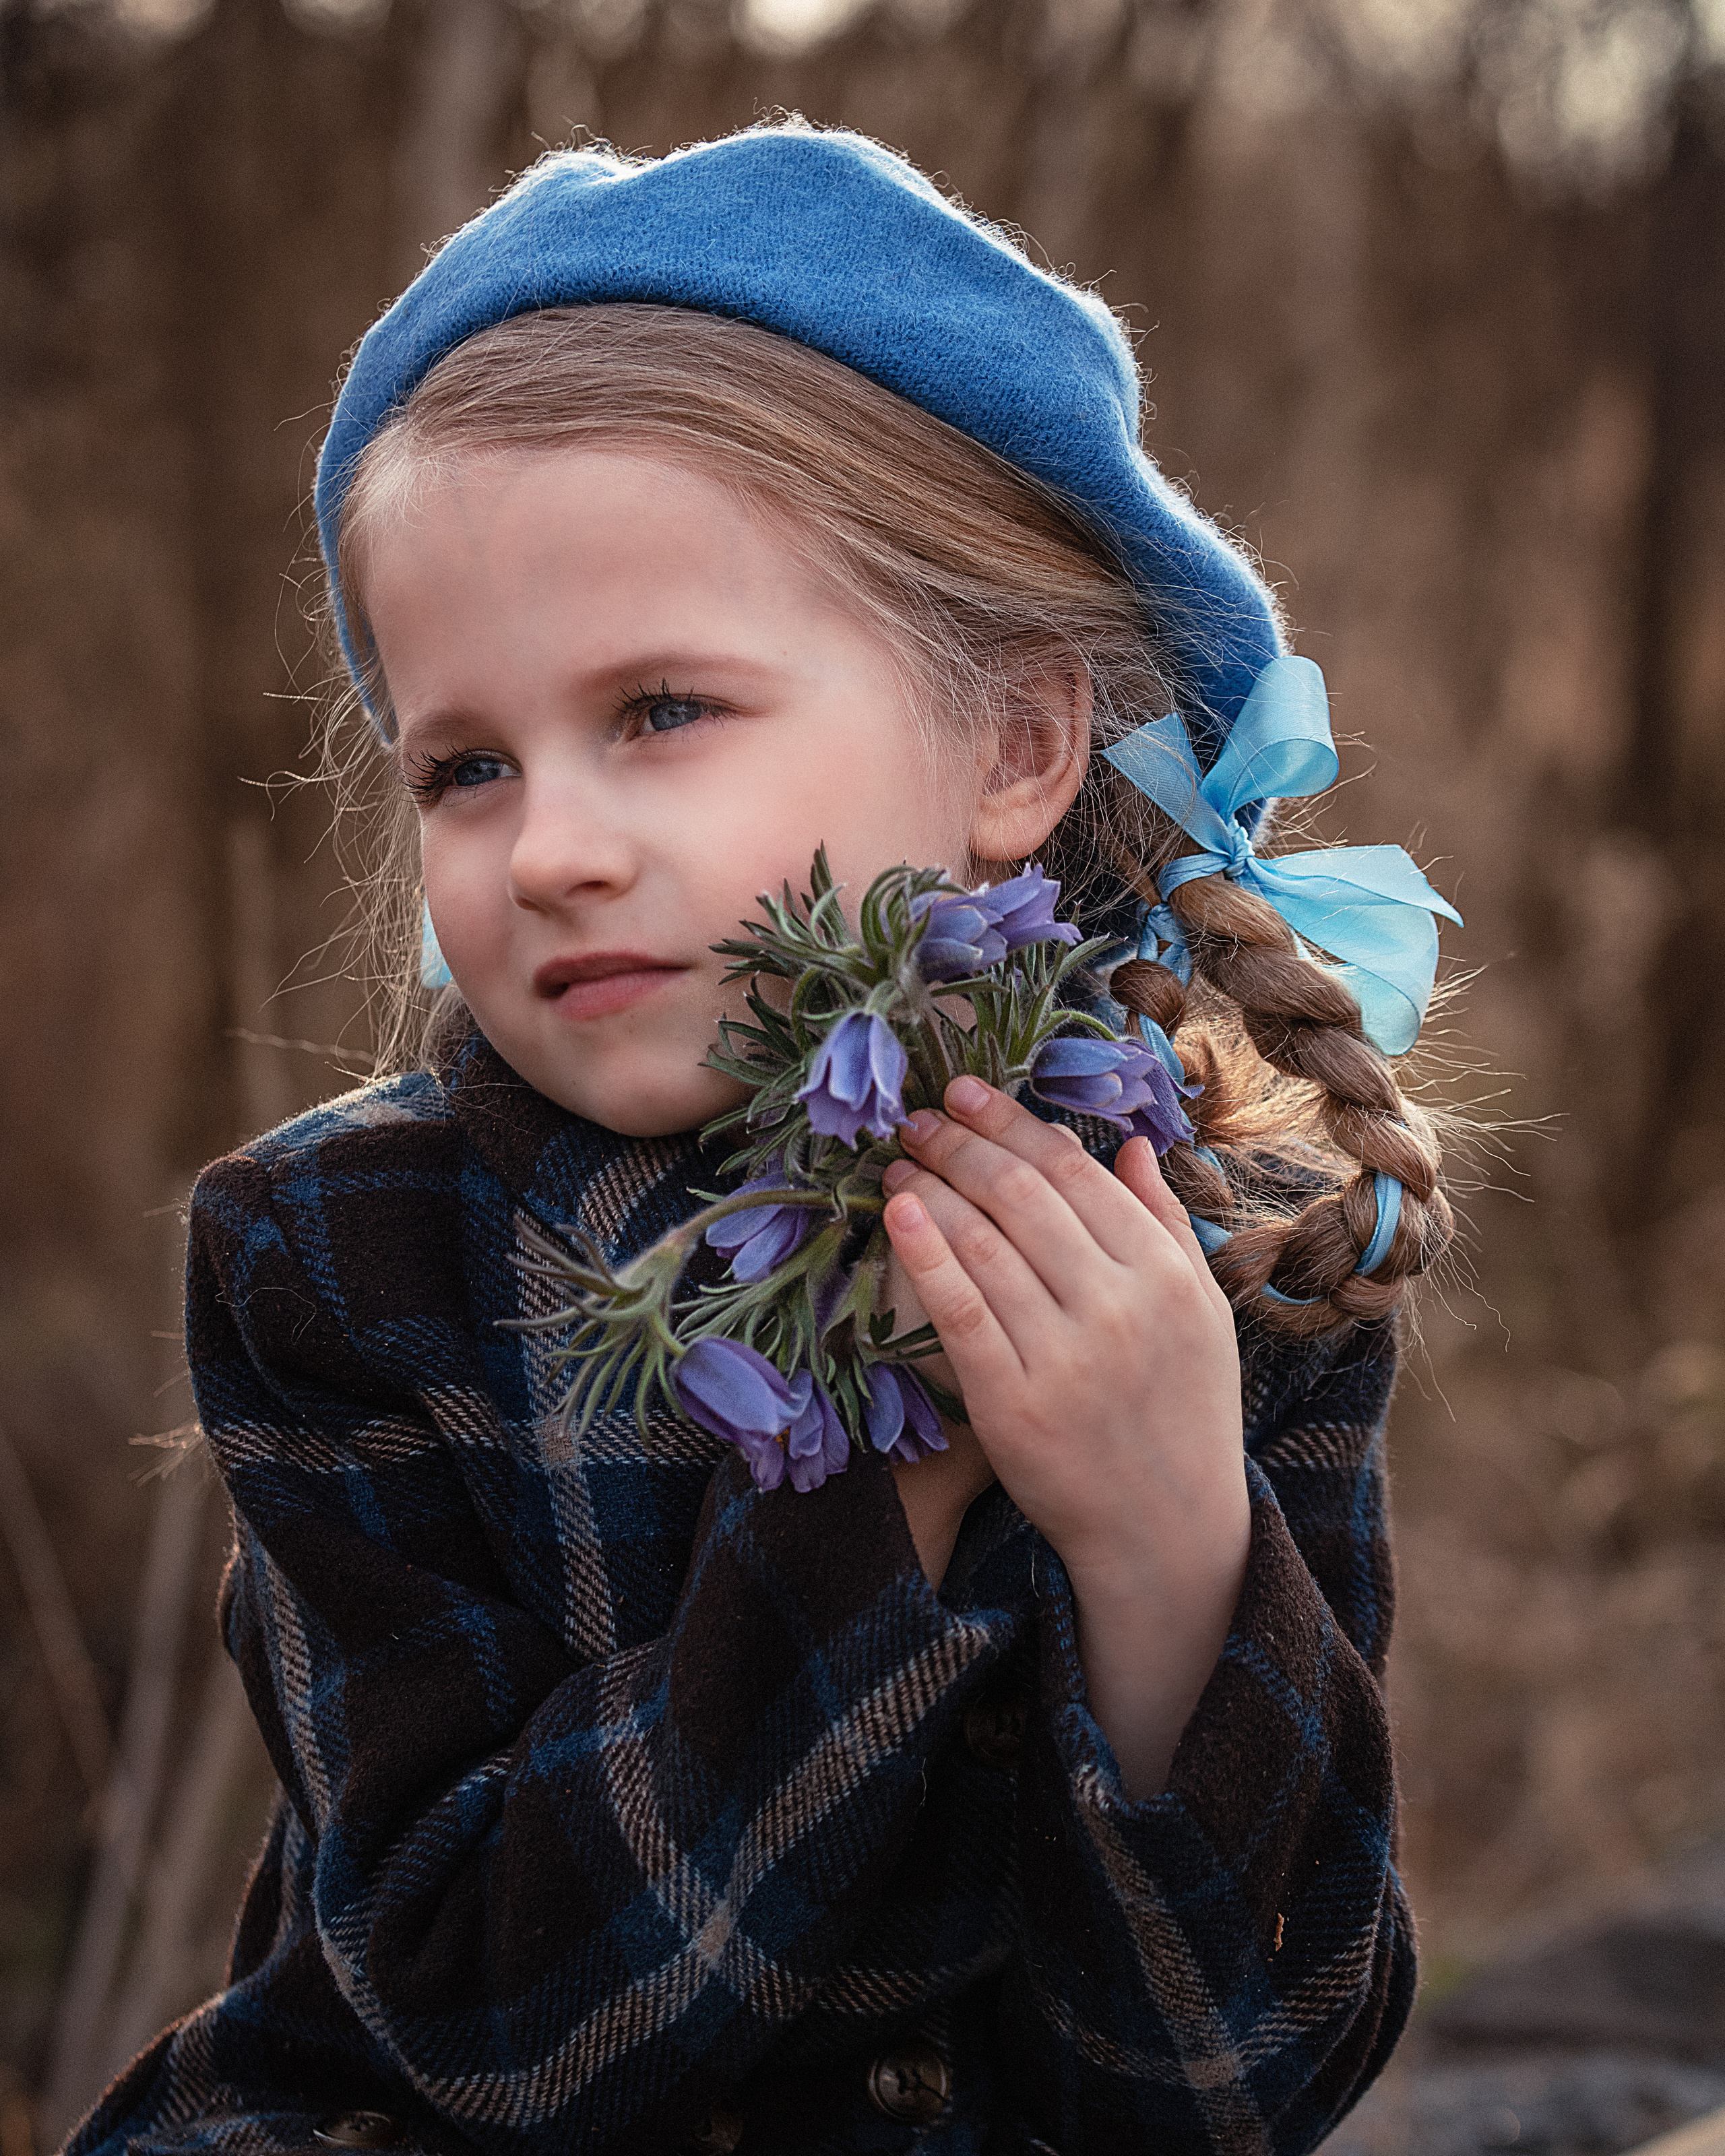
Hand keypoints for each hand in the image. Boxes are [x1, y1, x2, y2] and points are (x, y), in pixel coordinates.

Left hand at [880, 1075, 1250, 1795]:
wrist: (1168, 1530)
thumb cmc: (1182, 1411)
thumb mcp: (1200, 1312)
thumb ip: (1165, 1223)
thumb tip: (1129, 1143)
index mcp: (1162, 1273)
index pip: (1075, 1173)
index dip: (1014, 1124)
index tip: (968, 1092)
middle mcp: (1117, 1306)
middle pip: (1023, 1198)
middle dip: (963, 1144)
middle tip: (918, 1114)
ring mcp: (1064, 1358)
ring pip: (986, 1246)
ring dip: (935, 1188)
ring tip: (900, 1159)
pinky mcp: (1014, 1406)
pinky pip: (962, 1315)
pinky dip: (927, 1258)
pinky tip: (898, 1214)